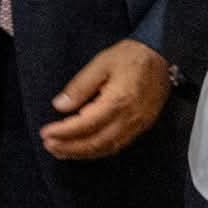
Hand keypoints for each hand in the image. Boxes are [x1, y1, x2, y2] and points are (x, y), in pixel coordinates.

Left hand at [40, 38, 170, 159]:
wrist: (162, 54)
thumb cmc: (131, 56)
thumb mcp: (101, 63)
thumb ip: (80, 86)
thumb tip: (60, 106)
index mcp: (117, 102)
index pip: (85, 124)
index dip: (64, 132)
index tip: (45, 133)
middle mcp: (129, 118)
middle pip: (96, 142)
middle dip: (70, 148)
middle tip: (49, 146)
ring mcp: (138, 125)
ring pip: (107, 148)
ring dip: (83, 153)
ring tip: (61, 151)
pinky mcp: (143, 126)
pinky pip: (119, 145)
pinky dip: (99, 150)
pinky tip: (86, 149)